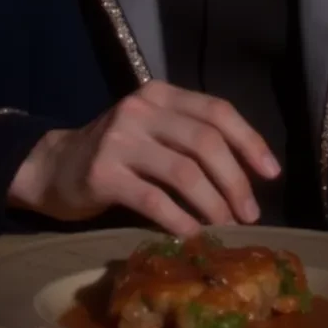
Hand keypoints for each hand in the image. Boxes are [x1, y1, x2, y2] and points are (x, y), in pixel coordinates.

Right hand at [7, 80, 279, 234]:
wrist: (55, 167)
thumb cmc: (118, 152)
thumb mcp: (154, 130)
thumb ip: (192, 138)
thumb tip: (248, 175)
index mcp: (161, 94)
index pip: (216, 110)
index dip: (249, 141)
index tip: (271, 172)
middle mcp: (142, 109)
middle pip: (205, 142)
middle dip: (235, 180)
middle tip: (250, 213)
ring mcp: (120, 139)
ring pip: (184, 172)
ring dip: (213, 204)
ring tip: (226, 226)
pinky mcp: (103, 173)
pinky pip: (154, 200)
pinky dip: (180, 220)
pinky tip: (193, 234)